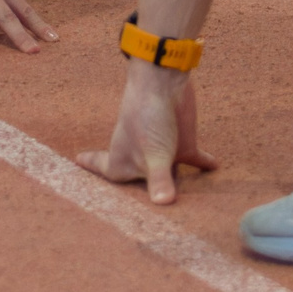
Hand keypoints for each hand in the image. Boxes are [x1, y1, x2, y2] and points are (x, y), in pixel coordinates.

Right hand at [77, 61, 217, 203]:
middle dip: (142, 194)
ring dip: (174, 185)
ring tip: (182, 203)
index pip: (107, 174)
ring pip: (168, 175)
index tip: (78, 163)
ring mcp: (162, 151)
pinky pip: (193, 160)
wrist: (165, 80)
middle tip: (143, 211)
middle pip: (140, 182)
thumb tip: (164, 204)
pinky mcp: (182, 143)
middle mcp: (141, 159)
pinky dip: (202, 164)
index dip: (94, 171)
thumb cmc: (146, 116)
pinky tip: (214, 168)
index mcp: (122, 162)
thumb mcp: (153, 153)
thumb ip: (159, 180)